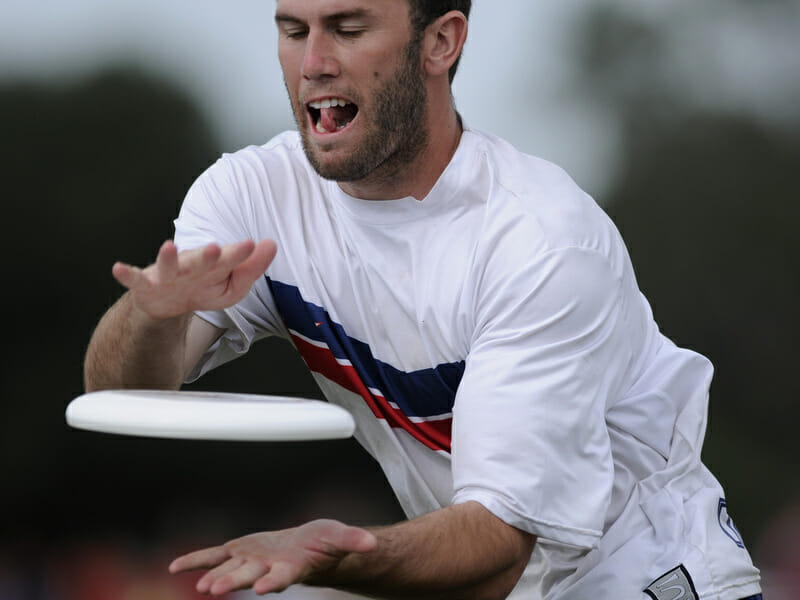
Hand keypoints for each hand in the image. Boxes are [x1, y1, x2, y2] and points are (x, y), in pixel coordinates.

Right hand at [112, 239, 276, 319]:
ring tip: (168, 246)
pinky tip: (117, 268)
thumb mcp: (233, 285)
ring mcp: (167, 275)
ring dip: (168, 257)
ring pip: (168, 265)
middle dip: (208, 256)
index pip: (230, 261)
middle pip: (200, 261)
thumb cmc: (203, 287)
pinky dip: (126, 274)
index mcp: (213, 267)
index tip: (253, 245)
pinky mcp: (147, 285)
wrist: (169, 303)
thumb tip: (272, 243)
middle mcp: (190, 266)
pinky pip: (135, 280)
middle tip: (217, 248)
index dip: (241, 254)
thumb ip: (252, 267)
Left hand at [169, 519, 376, 595]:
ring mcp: (251, 562)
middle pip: (249, 576)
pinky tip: (175, 568)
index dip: (274, 581)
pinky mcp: (238, 552)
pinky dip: (195, 561)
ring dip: (216, 576)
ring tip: (202, 587)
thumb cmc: (325, 544)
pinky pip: (213, 556)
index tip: (265, 587)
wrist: (307, 548)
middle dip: (233, 582)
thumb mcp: (341, 538)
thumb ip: (354, 541)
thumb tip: (372, 544)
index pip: (283, 576)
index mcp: (293, 567)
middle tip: (215, 590)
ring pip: (230, 569)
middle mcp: (268, 569)